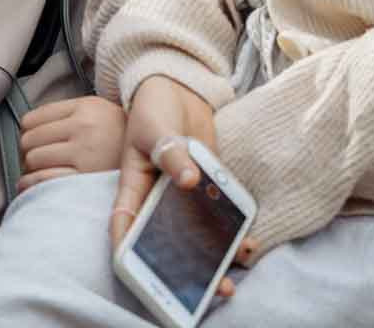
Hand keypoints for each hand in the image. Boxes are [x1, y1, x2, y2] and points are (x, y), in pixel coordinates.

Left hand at [18, 95, 126, 191]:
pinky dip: (31, 185)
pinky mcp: (86, 178)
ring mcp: (86, 153)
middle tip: (36, 163)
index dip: (28, 135)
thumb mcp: (100, 114)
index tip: (34, 146)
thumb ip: (69, 115)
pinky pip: (42, 180)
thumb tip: (27, 128)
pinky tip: (33, 188)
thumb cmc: (121, 141)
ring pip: (33, 159)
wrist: (157, 161)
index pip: (32, 120)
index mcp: (86, 108)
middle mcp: (85, 127)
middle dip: (28, 154)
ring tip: (38, 175)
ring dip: (30, 170)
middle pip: (29, 140)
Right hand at [113, 78, 255, 300]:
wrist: (179, 89)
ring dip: (216, 250)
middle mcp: (158, 197)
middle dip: (184, 264)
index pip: (124, 224)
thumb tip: (189, 179)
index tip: (139, 272)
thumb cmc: (153, 107)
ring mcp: (184, 194)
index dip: (127, 250)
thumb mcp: (155, 127)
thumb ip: (170, 153)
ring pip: (197, 231)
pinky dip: (233, 226)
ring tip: (237, 264)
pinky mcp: (208, 185)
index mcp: (134, 186)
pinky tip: (249, 238)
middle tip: (205, 284)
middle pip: (167, 239)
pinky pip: (219, 211)